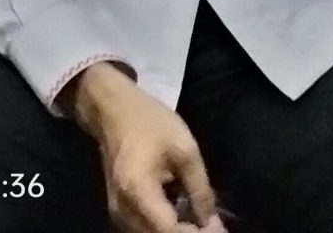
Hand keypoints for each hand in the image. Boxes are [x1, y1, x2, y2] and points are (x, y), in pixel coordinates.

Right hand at [62, 63, 226, 232]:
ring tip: (202, 223)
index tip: (220, 228)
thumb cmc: (150, 124)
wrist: (112, 110)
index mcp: (138, 192)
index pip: (170, 231)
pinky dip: (164, 228)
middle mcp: (122, 209)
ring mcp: (117, 212)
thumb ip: (200, 190)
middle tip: (215, 226)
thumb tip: (212, 222)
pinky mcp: (118, 210)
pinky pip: (143, 229)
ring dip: (177, 231)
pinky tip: (184, 218)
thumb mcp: (185, 151)